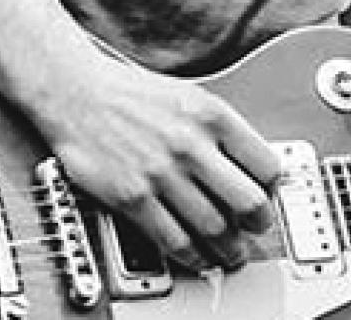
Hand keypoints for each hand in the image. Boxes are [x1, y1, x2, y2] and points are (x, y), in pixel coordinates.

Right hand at [33, 53, 281, 271]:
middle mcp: (192, 145)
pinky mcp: (133, 197)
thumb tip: (249, 165)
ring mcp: (163, 174)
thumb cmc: (132, 94)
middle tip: (258, 231)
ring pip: (214, 226)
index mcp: (213, 116)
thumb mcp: (191, 97)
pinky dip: (193, 256)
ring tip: (233, 254)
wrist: (78, 92)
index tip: (269, 198)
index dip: (272, 190)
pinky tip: (199, 258)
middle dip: (259, 224)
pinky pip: (173, 239)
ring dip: (229, 248)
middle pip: (247, 201)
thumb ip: (222, 130)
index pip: (265, 165)